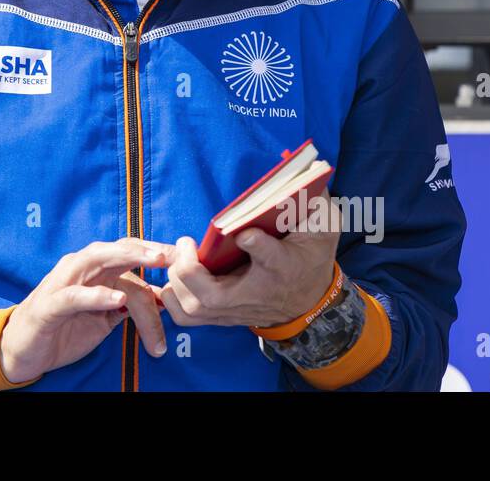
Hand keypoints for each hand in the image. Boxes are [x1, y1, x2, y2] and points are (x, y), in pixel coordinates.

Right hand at [0, 237, 172, 383]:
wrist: (23, 350)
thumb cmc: (64, 329)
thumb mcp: (103, 319)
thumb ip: (127, 306)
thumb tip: (163, 301)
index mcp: (95, 271)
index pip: (129, 255)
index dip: (155, 253)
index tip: (184, 257)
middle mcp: (80, 268)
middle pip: (117, 249)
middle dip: (147, 248)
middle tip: (174, 254)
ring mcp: (64, 282)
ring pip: (97, 259)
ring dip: (127, 257)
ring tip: (154, 261)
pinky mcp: (50, 305)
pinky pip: (75, 295)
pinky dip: (97, 295)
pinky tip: (117, 299)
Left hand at [158, 192, 341, 328]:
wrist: (311, 302)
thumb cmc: (309, 258)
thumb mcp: (321, 227)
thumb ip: (309, 203)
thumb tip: (301, 173)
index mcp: (283, 265)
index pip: (270, 257)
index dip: (257, 245)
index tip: (245, 233)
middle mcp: (256, 293)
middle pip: (214, 297)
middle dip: (190, 270)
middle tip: (187, 242)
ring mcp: (236, 310)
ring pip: (195, 308)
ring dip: (177, 283)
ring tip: (179, 256)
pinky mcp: (222, 316)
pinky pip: (187, 317)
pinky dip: (170, 299)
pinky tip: (167, 275)